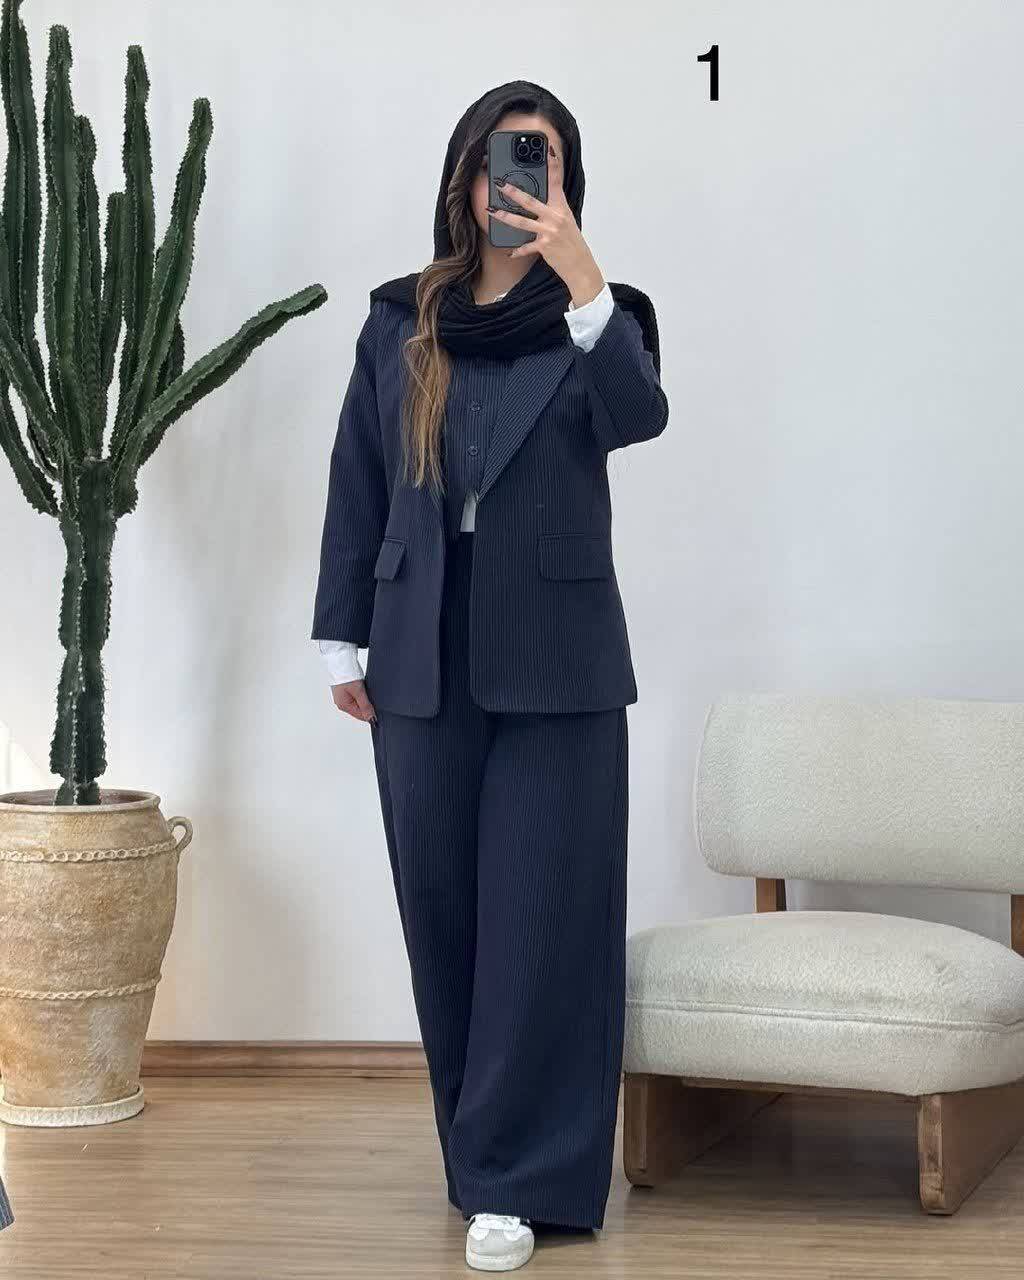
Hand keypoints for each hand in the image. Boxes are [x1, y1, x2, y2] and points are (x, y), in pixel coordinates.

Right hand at [331, 678, 376, 723]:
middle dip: (368, 706)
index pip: (360, 716)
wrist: (340, 659)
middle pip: (359, 710)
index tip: (380, 711)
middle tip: (374, 698)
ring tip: (368, 691)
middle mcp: (341, 703)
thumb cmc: (346, 674)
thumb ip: (365, 706)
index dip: (371, 715)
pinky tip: (363, 688)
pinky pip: (355, 697)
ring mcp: (343, 696)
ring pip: (358, 703)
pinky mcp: (344, 690)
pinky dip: (361, 694)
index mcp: (343, 705)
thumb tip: (371, 719)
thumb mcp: (359, 691)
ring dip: (365, 700)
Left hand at [488, 143, 604, 305]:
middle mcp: (556, 217)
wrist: (580, 265)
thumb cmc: (572, 243)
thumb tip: (537, 203)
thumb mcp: (566, 222)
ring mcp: (549, 231)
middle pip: (530, 201)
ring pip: (522, 222)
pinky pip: (526, 247)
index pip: (556, 182)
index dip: (553, 165)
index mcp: (562, 208)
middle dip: (513, 192)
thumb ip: (553, 210)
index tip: (548, 150)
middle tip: (500, 184)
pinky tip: (509, 252)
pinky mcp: (544, 246)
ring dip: (505, 216)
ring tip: (492, 211)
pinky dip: (518, 251)